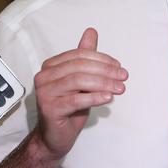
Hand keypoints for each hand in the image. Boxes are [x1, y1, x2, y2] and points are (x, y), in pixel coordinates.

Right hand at [32, 28, 127, 159]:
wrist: (55, 136)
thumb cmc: (69, 106)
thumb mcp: (81, 79)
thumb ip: (85, 56)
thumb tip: (91, 31)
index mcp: (51, 65)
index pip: (80, 55)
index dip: (102, 59)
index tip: (119, 67)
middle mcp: (44, 76)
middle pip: (80, 67)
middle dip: (105, 71)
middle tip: (123, 77)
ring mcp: (44, 92)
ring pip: (78, 81)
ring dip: (103, 83)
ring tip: (120, 88)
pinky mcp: (49, 108)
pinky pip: (75, 100)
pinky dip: (94, 97)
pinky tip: (108, 98)